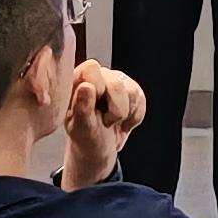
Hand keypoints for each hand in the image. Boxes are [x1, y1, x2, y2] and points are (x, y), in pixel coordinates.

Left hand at [61, 61, 146, 185]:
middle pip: (116, 82)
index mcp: (77, 81)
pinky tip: (122, 122)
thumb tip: (86, 85)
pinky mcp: (131, 88)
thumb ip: (82, 108)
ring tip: (112, 122)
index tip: (94, 108)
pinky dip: (134, 117)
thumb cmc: (86, 138)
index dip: (97, 88)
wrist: (101, 149)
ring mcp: (115, 81)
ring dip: (124, 114)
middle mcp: (97, 76)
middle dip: (114, 109)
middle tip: (104, 121)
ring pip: (131, 90)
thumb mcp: (81, 129)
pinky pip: (140, 98)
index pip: (91, 68)